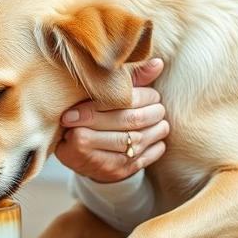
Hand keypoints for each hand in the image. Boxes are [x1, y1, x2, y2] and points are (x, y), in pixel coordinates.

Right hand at [55, 58, 168, 182]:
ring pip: (138, 141)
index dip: (143, 96)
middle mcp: (84, 141)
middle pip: (132, 121)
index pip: (120, 102)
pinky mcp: (114, 174)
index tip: (151, 94)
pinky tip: (156, 140)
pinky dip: (155, 148)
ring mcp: (99, 160)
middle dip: (153, 113)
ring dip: (157, 130)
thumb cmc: (90, 118)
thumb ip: (130, 80)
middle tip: (159, 107)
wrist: (77, 156)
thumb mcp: (102, 97)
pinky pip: (142, 160)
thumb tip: (159, 63)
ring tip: (160, 122)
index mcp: (78, 118)